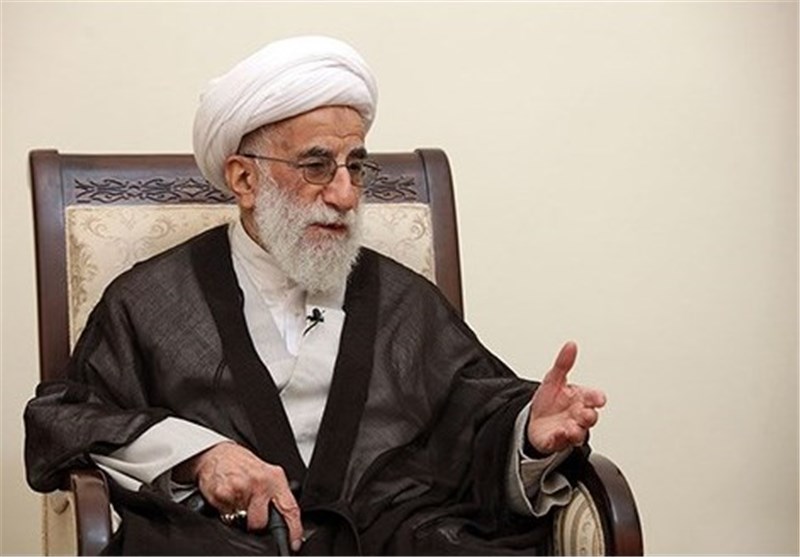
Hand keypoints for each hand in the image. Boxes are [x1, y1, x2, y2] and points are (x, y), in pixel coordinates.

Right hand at [175, 442, 302, 550]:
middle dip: (256, 524)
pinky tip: (227, 497)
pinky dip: (226, 511)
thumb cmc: (243, 465)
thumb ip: (276, 495)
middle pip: (261, 523)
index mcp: (275, 478)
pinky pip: (225, 516)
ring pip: (241, 521)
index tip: (294, 543)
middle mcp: (259, 483)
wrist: (218, 454)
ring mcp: (240, 489)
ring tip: (238, 498)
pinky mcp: (222, 494)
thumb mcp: (267, 474)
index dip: (294, 530)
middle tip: (251, 512)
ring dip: (239, 516)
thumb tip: (285, 520)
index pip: (290, 509)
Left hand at [527, 341, 606, 454]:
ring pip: (578, 433)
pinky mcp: (557, 441)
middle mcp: (577, 416)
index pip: (594, 398)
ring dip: (577, 430)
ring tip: (571, 428)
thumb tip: (571, 345)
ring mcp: (569, 429)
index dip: (597, 398)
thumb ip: (563, 363)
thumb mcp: (553, 378)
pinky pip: (560, 442)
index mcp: (580, 399)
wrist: (534, 421)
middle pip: (590, 417)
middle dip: (589, 416)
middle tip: (585, 413)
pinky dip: (560, 439)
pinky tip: (558, 434)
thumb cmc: (549, 401)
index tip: (599, 399)